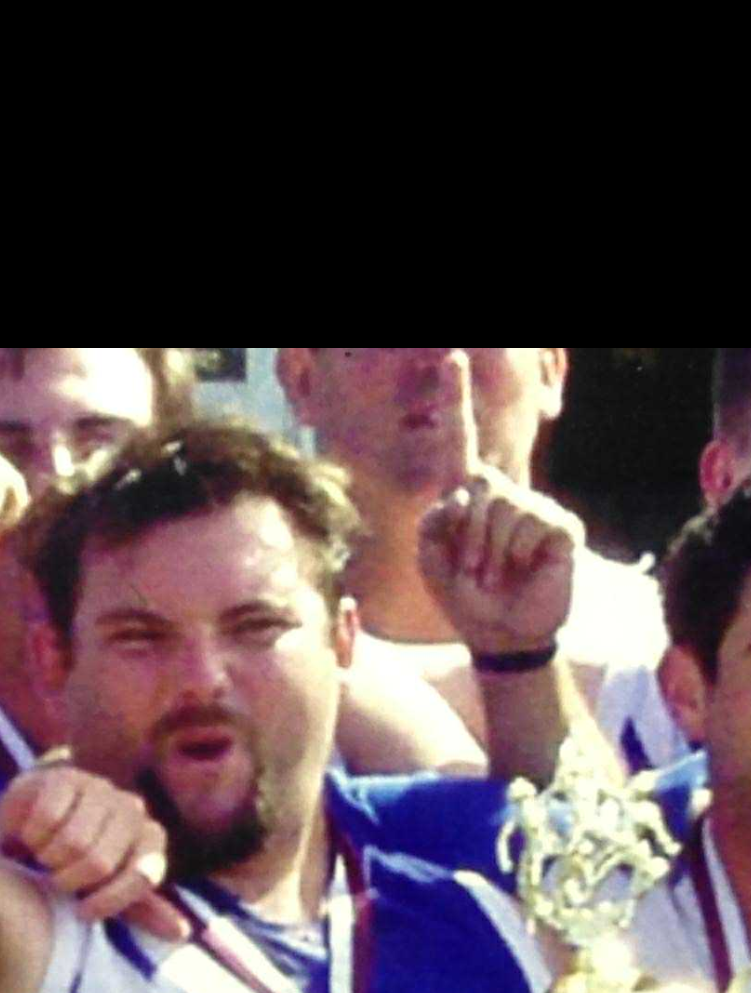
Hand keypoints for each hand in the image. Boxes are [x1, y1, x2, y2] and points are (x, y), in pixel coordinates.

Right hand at [0, 766, 190, 942]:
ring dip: (47, 859)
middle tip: (53, 877)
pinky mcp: (64, 777)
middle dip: (68, 880)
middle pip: (100, 863)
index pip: (142, 875)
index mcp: (148, 838)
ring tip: (42, 856)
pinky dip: (31, 836)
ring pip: (72, 843)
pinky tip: (28, 835)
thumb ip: (142, 911)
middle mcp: (131, 809)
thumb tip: (182, 933)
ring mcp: (99, 788)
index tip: (82, 913)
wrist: (30, 823)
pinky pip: (47, 819)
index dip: (110, 900)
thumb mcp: (108, 891)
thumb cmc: (74, 863)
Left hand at [418, 353, 582, 656]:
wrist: (502, 635)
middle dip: (466, 536)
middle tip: (473, 572)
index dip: (455, 398)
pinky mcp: (560, 526)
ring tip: (496, 575)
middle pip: (477, 485)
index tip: (452, 356)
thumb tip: (464, 494)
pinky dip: (519, 554)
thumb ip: (434, 523)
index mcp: (468, 494)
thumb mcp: (431, 562)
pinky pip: (533, 523)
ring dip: (490, 552)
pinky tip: (525, 570)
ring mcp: (535, 507)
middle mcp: (503, 491)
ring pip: (504, 508)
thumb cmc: (465, 598)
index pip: (459, 440)